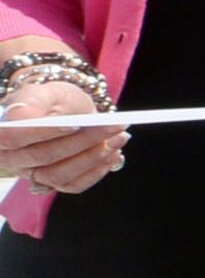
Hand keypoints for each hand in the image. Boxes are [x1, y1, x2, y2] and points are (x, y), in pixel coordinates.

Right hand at [0, 74, 124, 193]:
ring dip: (93, 158)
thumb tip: (22, 115)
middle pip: (43, 156)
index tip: (74, 124)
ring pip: (59, 174)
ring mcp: (30, 173)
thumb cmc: (48, 100)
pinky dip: (96, 172)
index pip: (13, 138)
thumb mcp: (42, 92)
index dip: (43, 133)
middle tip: (115, 126)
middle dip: (83, 141)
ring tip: (119, 138)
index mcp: (1, 132)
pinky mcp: (50, 182)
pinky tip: (113, 155)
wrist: (61, 110)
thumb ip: (32, 101)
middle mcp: (11, 158)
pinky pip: (72, 185)